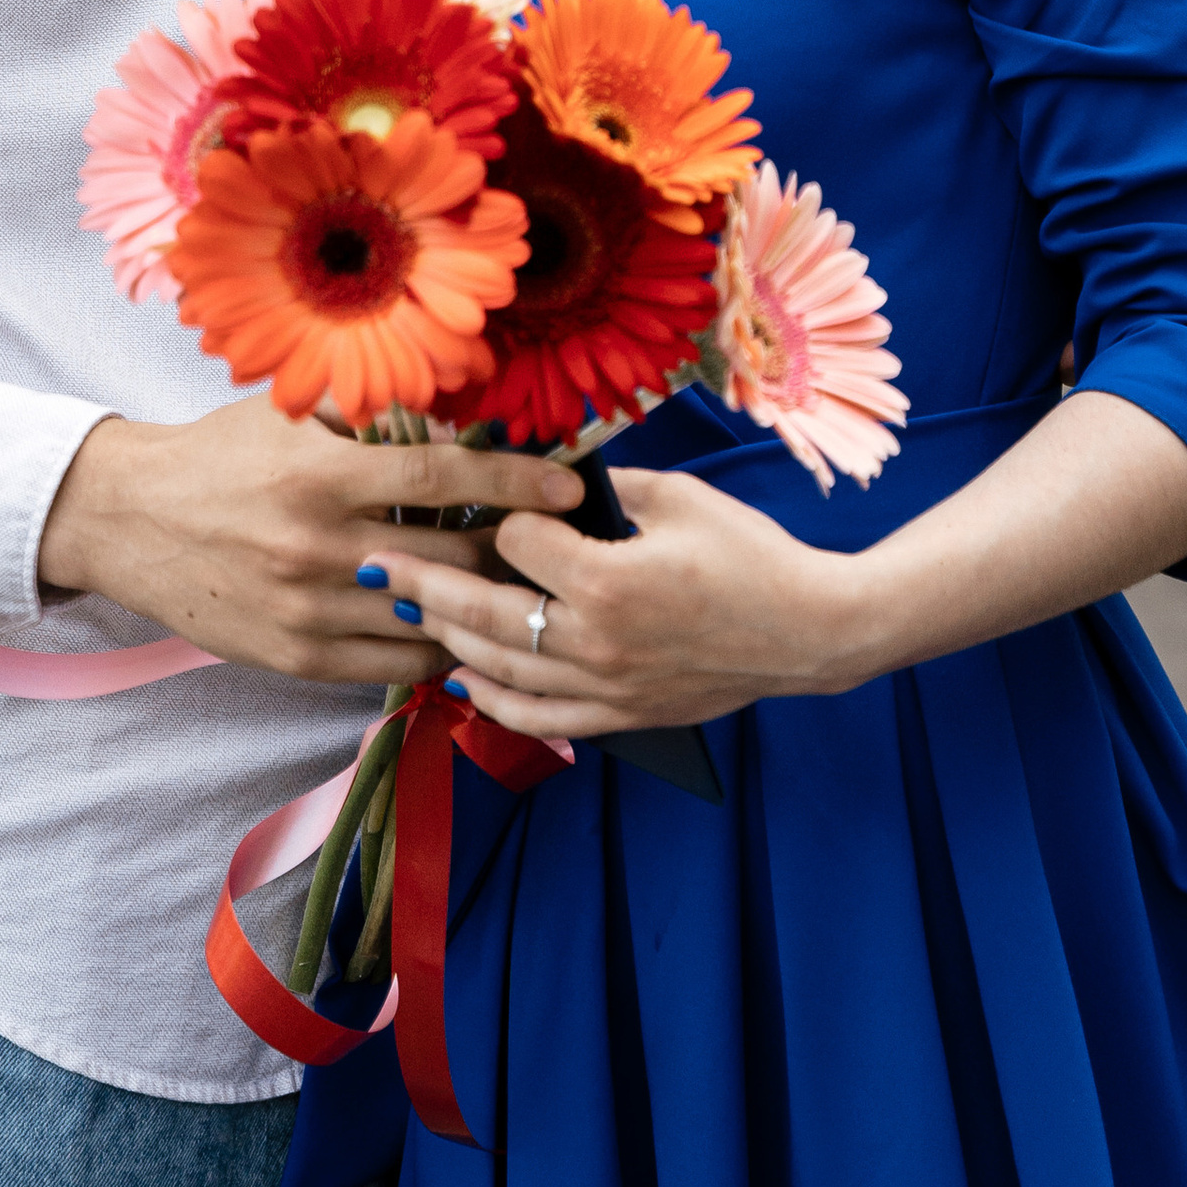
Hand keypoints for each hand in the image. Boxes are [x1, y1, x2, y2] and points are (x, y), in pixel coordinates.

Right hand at [38, 399, 580, 685]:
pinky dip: (433, 647)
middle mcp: (317, 547)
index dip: (513, 481)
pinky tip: (457, 626)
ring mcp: (307, 611)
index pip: (441, 477)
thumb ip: (372, 412)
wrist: (129, 520)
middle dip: (509, 553)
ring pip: (428, 620)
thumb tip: (462, 414)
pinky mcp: (295, 658)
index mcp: (321, 476)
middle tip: (549, 543)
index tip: (569, 485)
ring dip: (477, 605)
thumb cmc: (220, 454)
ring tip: (513, 588)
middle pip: (448, 559)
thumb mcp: (290, 413)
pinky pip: (391, 663)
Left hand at [367, 462, 852, 740]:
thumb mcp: (682, 497)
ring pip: (500, 670)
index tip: (504, 502)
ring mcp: (603, 688)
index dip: (507, 515)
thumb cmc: (752, 555)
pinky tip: (464, 682)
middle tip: (377, 563)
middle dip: (424, 583)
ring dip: (448, 640)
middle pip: (483, 613)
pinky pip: (538, 720)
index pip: (517, 542)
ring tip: (411, 612)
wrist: (809, 630)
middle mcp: (593, 642)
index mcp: (606, 580)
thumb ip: (613, 482)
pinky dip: (493, 703)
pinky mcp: (618, 716)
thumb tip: (557, 467)